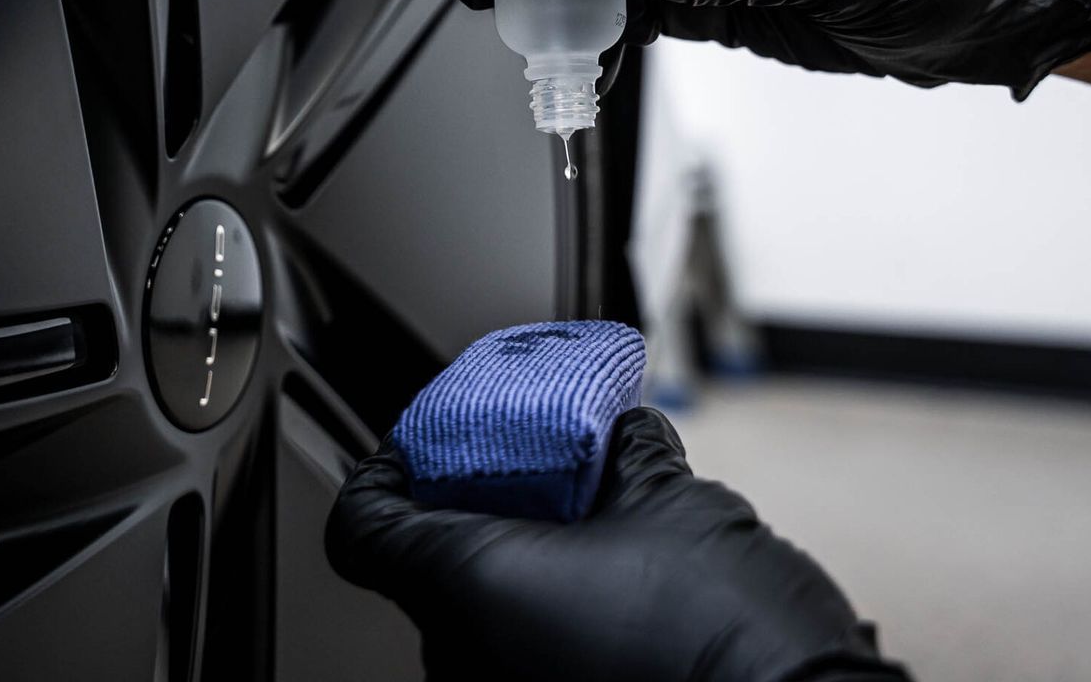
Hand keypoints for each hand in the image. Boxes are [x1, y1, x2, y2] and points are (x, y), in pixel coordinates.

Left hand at [326, 407, 909, 681]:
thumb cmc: (726, 632)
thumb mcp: (673, 504)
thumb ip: (628, 456)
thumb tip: (624, 433)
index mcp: (468, 584)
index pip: (364, 527)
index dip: (381, 474)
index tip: (412, 449)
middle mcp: (465, 656)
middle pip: (424, 570)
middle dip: (473, 515)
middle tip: (526, 476)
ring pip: (474, 621)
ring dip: (514, 571)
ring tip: (584, 532)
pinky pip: (516, 657)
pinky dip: (545, 620)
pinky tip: (607, 592)